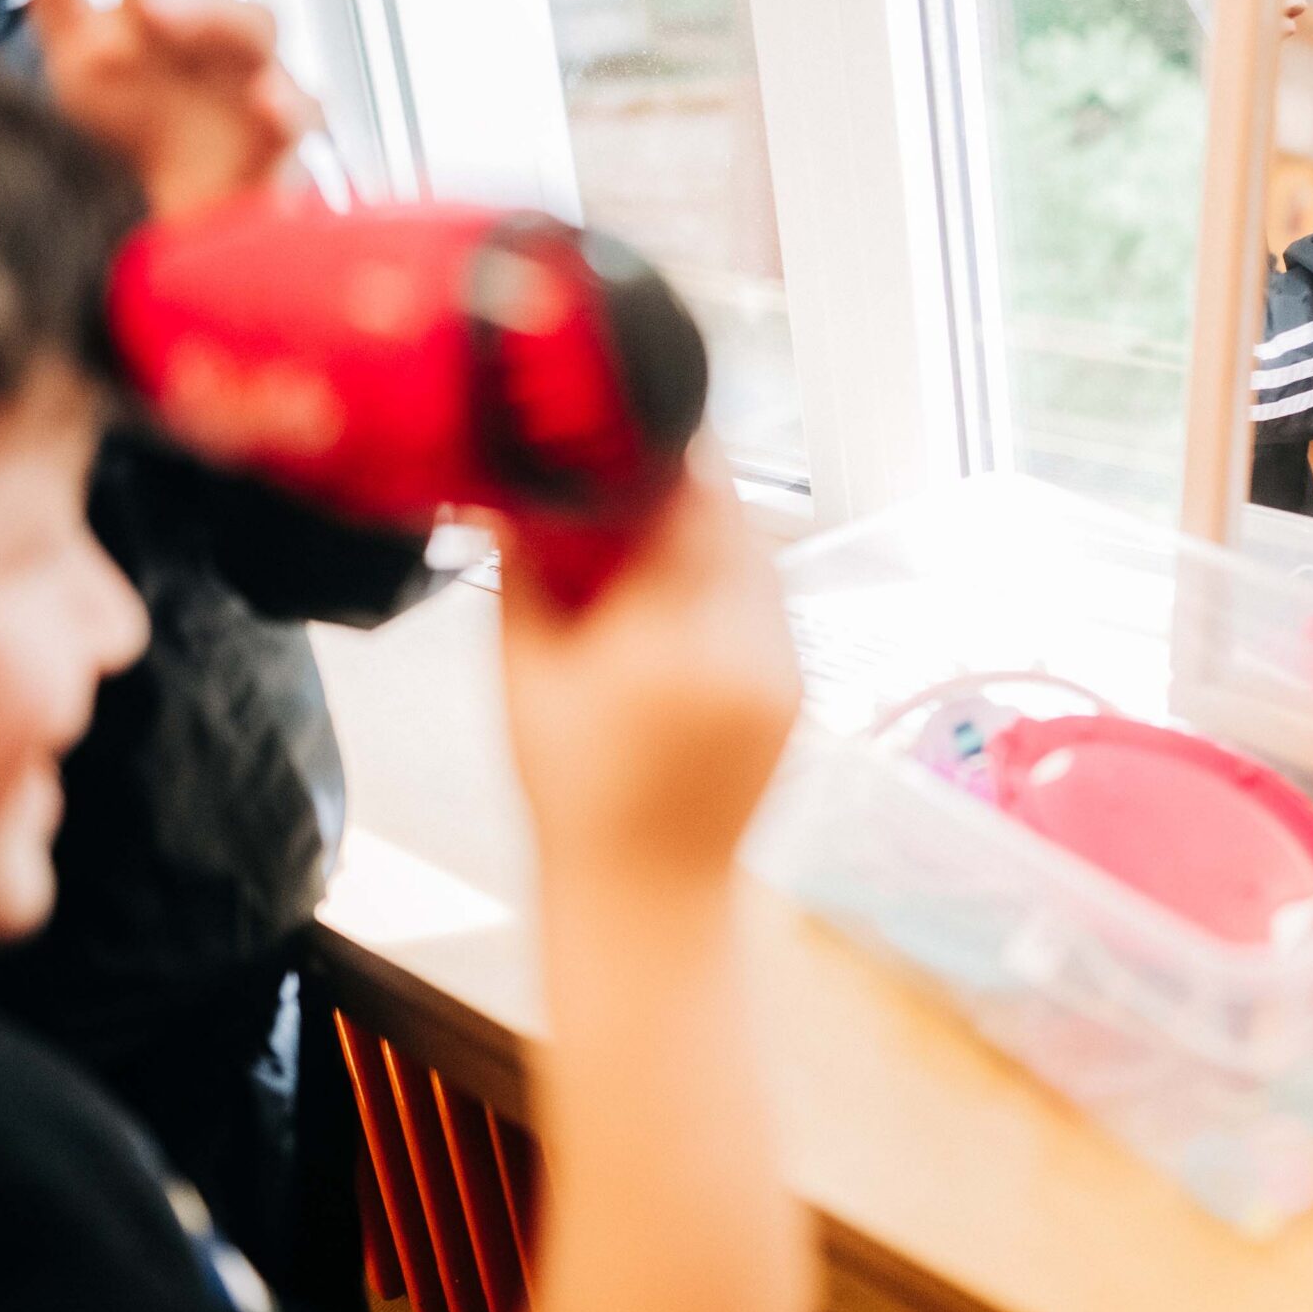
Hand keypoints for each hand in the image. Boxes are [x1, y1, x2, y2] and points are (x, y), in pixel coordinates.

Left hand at [0, 0, 317, 221]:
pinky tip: (264, 100)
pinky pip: (301, 110)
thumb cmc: (134, 110)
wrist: (183, 203)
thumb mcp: (72, 36)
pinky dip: (288, 103)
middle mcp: (214, 12)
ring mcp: (255, 68)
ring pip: (256, 21)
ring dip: (211, 9)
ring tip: (154, 6)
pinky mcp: (283, 131)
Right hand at [497, 459, 801, 884]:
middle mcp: (741, 646)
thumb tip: (514, 489)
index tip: (624, 421)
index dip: (658, 446)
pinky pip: (767, 601)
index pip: (685, 496)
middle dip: (680, 486)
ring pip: (754, 554)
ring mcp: (780, 667)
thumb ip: (522, 569)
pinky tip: (680, 597)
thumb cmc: (576, 795)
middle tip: (628, 468)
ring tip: (649, 536)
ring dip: (708, 533)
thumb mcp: (522, 673)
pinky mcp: (798, 685)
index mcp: (666, 638)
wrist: (648, 890)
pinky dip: (728, 583)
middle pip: (728, 517)